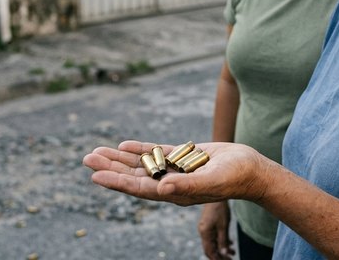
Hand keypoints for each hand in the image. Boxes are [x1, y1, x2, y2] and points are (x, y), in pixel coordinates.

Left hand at [82, 141, 269, 206]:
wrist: (252, 170)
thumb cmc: (235, 177)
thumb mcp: (211, 180)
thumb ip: (186, 185)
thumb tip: (161, 189)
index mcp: (174, 193)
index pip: (139, 188)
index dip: (116, 182)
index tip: (95, 175)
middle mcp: (171, 183)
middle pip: (134, 176)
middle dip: (110, 167)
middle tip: (86, 158)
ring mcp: (176, 170)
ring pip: (141, 164)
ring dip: (120, 158)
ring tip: (97, 151)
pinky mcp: (183, 158)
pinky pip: (157, 154)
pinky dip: (140, 150)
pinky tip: (125, 145)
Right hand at [198, 201, 234, 259]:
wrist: (216, 192)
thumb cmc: (220, 209)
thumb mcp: (223, 226)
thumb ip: (223, 240)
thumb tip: (224, 253)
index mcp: (205, 233)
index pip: (209, 251)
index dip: (217, 259)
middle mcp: (203, 232)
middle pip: (211, 249)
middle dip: (220, 256)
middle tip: (230, 259)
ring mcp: (206, 228)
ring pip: (214, 243)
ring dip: (222, 249)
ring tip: (233, 253)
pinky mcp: (209, 225)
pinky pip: (215, 237)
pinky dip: (222, 241)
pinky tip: (230, 244)